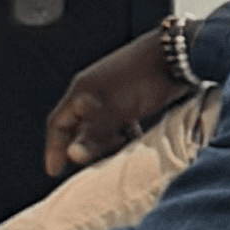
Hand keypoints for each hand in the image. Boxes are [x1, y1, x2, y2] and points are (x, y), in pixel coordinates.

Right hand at [42, 32, 183, 177]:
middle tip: (88, 172)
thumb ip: (95, 133)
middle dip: (82, 149)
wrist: (175, 56)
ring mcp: (114, 97)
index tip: (54, 172)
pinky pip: (122, 125)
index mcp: (82, 92)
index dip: (54, 147)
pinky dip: (125, 139)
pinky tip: (134, 149)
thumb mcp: (116, 109)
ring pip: (102, 128)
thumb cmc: (141, 79)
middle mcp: (94, 94)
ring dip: (106, 146)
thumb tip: (73, 156)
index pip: (59, 123)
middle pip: (79, 127)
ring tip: (112, 164)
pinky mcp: (134, 100)